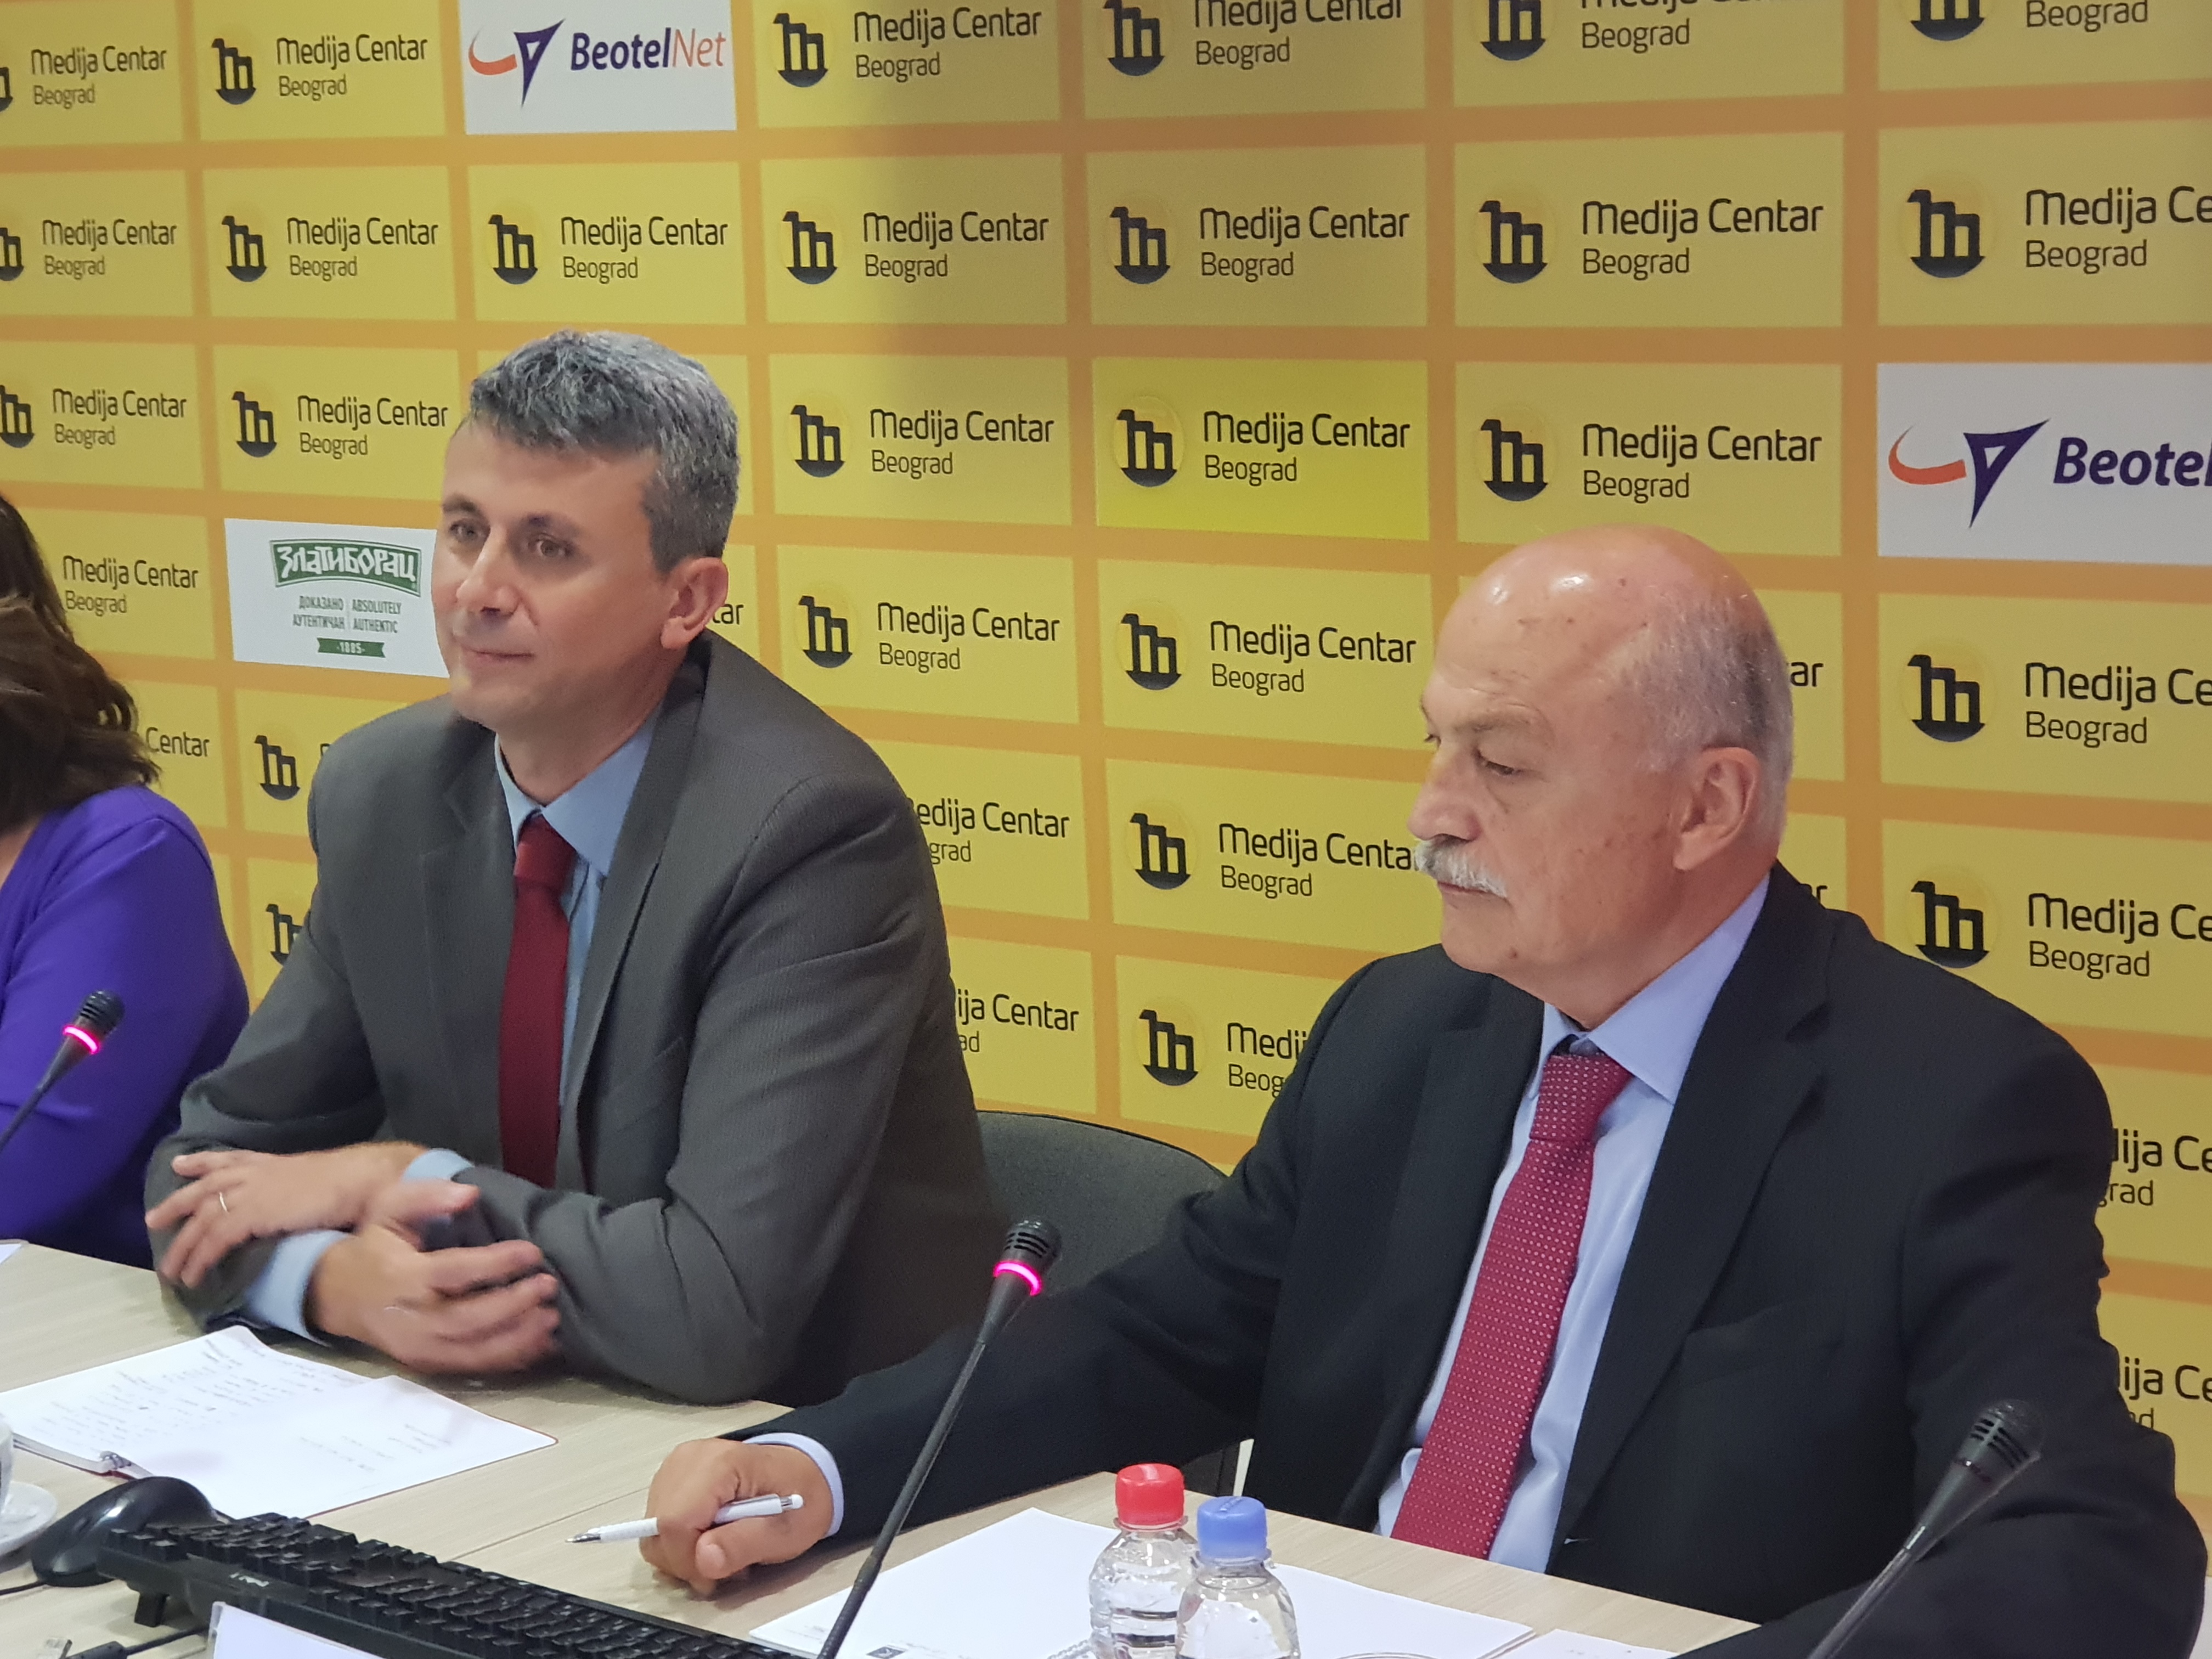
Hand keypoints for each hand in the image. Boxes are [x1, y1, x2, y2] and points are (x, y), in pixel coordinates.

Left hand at [148, 1143, 424, 1286]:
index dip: (202, 1162)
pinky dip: (200, 1258)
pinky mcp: (251, 1215)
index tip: (181, 1164)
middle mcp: (254, 1174)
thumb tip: (294, 1210)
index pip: (228, 1159)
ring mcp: (250, 1193)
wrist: (360, 1181)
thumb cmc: (351, 1183)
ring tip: (171, 1270)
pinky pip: (214, 1239)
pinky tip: (193, 1275)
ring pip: (202, 1218)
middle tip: (154, 1221)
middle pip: (203, 1188)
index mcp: (270, 1164)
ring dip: (183, 1246)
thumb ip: (296, 1193)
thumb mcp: (315, 1181)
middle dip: (176, 1204)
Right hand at [309, 1179, 560, 1374]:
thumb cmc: (375, 1246)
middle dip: (513, 1305)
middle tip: (549, 1285)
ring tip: (552, 1319)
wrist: (338, 1295)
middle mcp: (411, 1319)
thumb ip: (427, 1197)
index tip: (532, 1251)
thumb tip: (470, 1195)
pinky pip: (472, 1367)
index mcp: (402, 1277)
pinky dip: (509, 1359)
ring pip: (472, 1351)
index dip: (494, 1264)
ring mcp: (419, 1348)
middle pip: (467, 1319)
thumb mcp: (389, 1209)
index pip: (453, 1273)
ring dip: (517, 1338)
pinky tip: (539, 1344)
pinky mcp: (427, 1365)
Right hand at [641, 1440, 833, 1592]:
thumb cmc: (799, 1498)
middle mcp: (690, 1458)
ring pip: (653, 1529)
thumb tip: (703, 1560)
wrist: (803, 1472)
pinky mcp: (672, 1478)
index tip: (715, 1577)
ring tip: (721, 1548)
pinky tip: (710, 1536)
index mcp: (720, 1464)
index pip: (674, 1522)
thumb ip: (744, 1544)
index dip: (687, 1561)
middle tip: (723, 1565)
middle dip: (685, 1560)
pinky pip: (658, 1523)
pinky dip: (678, 1541)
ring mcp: (677, 1465)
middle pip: (657, 1528)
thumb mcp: (786, 1531)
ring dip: (681, 1553)